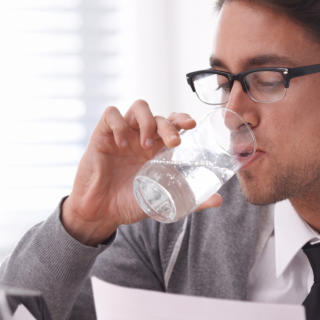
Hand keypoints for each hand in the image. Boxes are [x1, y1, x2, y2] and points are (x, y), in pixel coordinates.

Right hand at [60, 101, 221, 243]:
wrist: (100, 212)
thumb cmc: (130, 203)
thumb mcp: (162, 202)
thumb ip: (190, 201)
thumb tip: (218, 200)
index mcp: (157, 148)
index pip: (173, 124)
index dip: (182, 119)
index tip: (192, 125)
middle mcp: (141, 137)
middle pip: (159, 115)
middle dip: (169, 125)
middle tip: (174, 142)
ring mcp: (122, 134)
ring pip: (138, 107)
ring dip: (147, 121)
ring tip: (145, 144)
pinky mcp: (102, 135)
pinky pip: (111, 114)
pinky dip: (119, 124)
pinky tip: (121, 143)